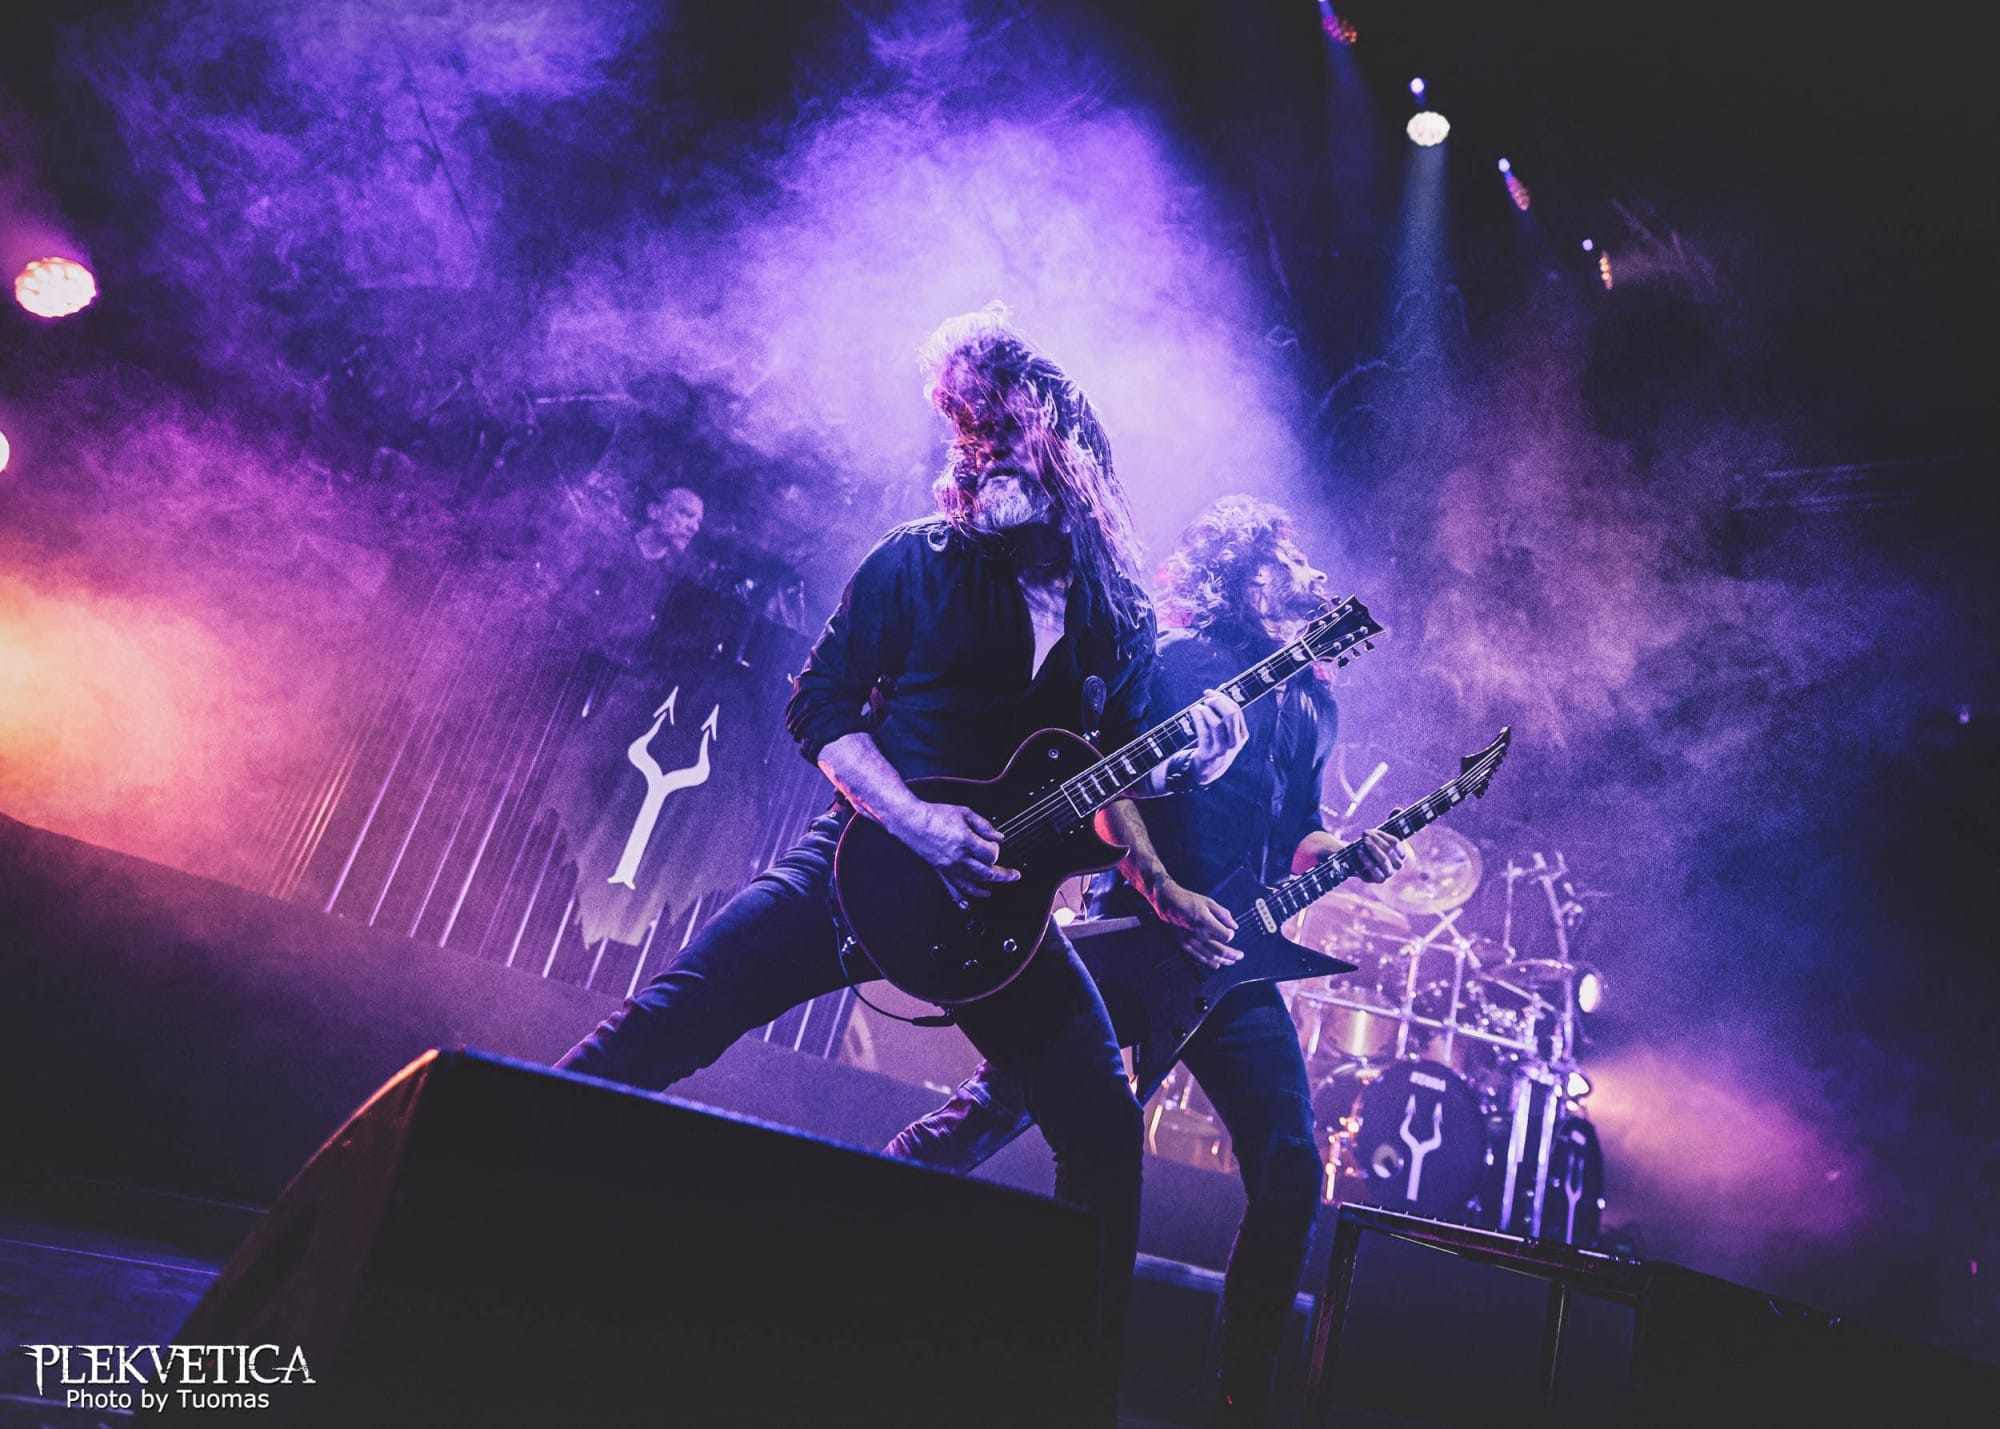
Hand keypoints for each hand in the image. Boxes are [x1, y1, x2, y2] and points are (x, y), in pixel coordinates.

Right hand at [885, 800, 1019, 900]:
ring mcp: (949, 867)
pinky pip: (955, 889)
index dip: (997, 849)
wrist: (911, 821)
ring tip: (1000, 884)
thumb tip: (998, 836)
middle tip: (1015, 875)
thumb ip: (984, 825)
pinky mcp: (941, 871)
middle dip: (1004, 875)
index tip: (997, 844)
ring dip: (990, 885)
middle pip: (987, 872)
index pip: (991, 853)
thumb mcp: (964, 812)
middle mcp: (958, 857)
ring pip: (974, 883)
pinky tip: (974, 899)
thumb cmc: (934, 814)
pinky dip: (966, 897)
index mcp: (965, 841)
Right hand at [1151, 879, 1238, 968]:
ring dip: (1223, 960)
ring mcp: (1190, 941)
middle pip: (1220, 950)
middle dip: (1233, 954)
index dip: (1231, 935)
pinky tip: (1217, 964)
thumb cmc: (1187, 899)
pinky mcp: (1184, 944)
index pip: (1225, 936)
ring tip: (1232, 961)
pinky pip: (1199, 957)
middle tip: (1240, 955)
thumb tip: (1234, 925)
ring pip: (1211, 956)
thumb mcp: (1208, 902)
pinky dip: (1209, 962)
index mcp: (1205, 921)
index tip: (1231, 932)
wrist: (1167, 901)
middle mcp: (1198, 933)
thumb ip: (1223, 914)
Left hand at [1185, 688, 1249, 785]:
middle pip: (1230, 715)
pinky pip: (1204, 732)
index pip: (1236, 711)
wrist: (1208, 772)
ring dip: (1206, 711)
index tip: (1211, 693)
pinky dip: (1198, 718)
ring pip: (1217, 723)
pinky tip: (1194, 712)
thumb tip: (1215, 692)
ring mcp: (1222, 749)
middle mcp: (1235, 742)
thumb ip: (1224, 716)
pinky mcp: (1209, 753)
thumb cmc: (1216, 746)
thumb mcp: (1227, 735)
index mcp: (1242, 735)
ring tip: (1199, 707)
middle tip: (1206, 698)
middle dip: (1217, 702)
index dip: (1223, 698)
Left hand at [1335, 828, 1405, 882]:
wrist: (1357, 860)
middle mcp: (1397, 866)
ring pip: (1383, 860)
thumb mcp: (1381, 834)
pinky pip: (1373, 869)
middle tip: (1364, 833)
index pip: (1396, 843)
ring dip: (1372, 848)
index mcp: (1401, 854)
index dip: (1383, 835)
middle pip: (1389, 851)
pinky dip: (1366, 859)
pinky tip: (1359, 851)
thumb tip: (1398, 809)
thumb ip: (1391, 822)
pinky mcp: (1376, 880)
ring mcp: (1388, 874)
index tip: (1371, 830)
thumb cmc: (1372, 845)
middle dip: (1376, 840)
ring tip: (1363, 841)